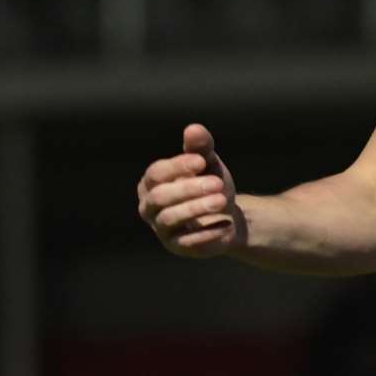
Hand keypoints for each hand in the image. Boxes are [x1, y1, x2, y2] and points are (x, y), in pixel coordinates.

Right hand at [136, 123, 243, 257]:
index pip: (156, 173)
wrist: (226, 215)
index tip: (201, 161)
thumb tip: (194, 129)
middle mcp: (149, 206)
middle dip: (190, 189)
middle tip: (218, 183)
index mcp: (152, 182)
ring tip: (223, 200)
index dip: (178, 166)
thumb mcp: (208, 163)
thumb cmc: (209, 184)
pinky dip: (207, 232)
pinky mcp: (177, 246)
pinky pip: (187, 241)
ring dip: (197, 208)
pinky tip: (225, 223)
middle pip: (161, 197)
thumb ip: (200, 148)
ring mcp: (161, 228)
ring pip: (171, 218)